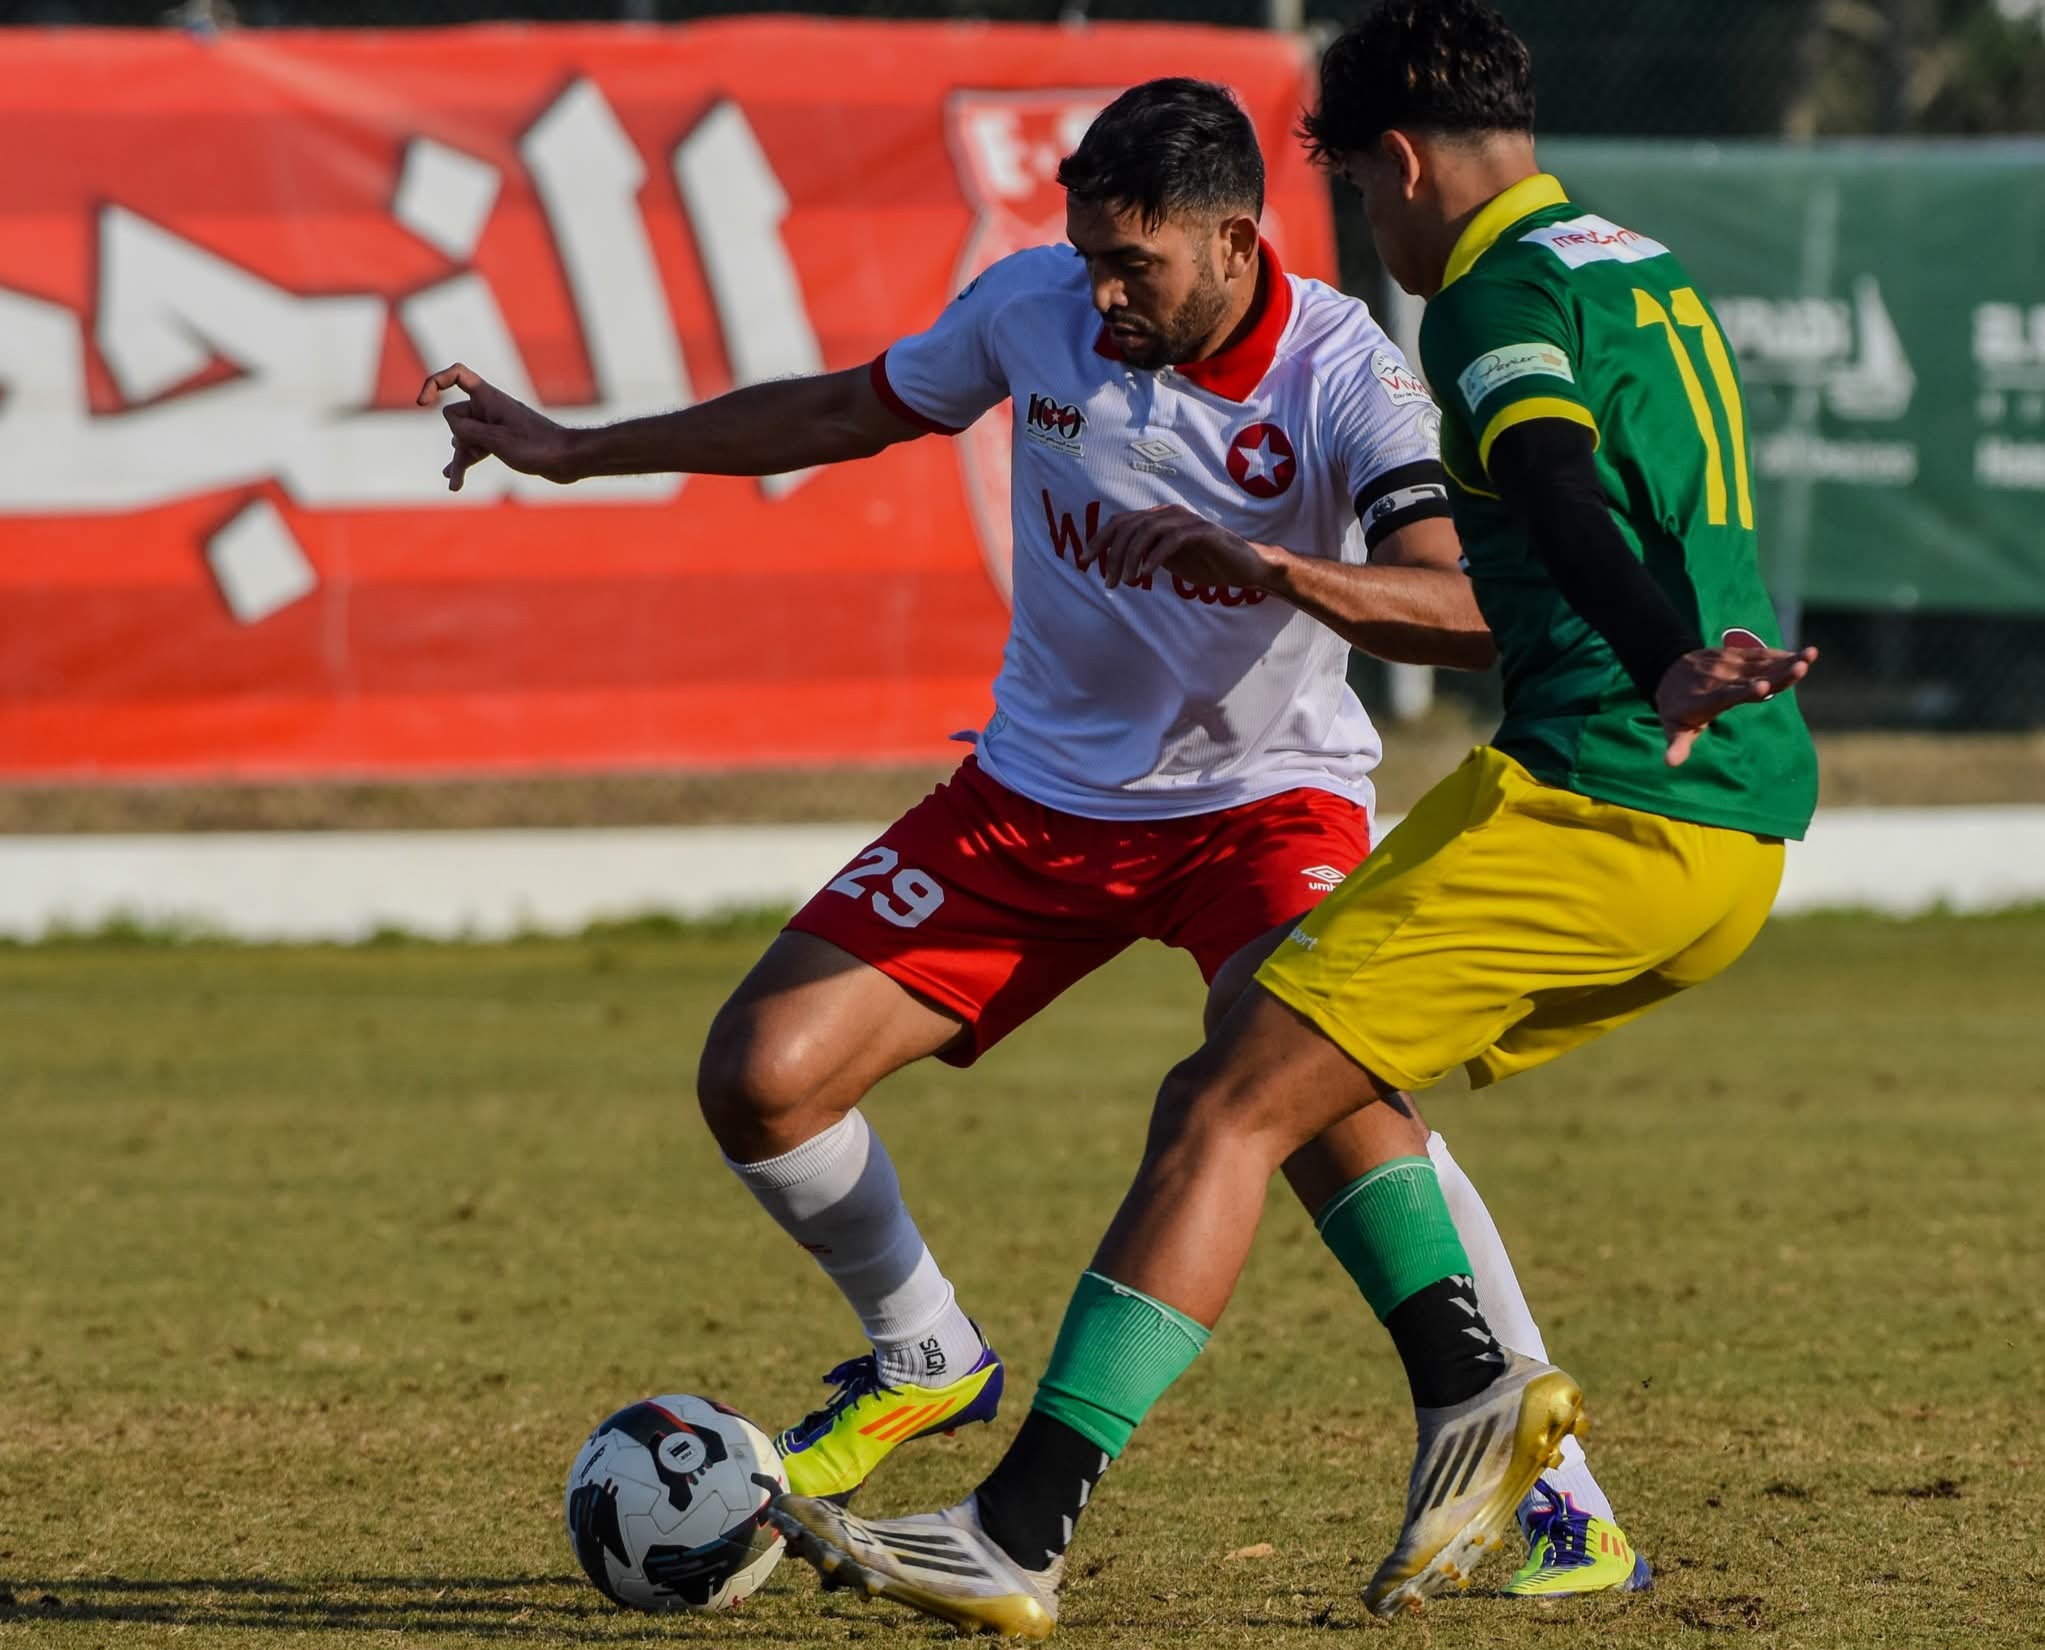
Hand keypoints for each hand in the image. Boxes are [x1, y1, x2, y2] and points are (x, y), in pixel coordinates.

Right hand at [416, 364, 577, 490]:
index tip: (422, 404)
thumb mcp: (496, 440)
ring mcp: (495, 425)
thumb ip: (468, 430)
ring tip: (454, 484)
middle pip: (457, 418)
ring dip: (460, 459)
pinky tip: (454, 480)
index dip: (435, 383)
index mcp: (490, 398)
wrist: (567, 460)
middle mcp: (490, 408)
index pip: (457, 375)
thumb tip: (452, 425)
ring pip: (465, 438)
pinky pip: (476, 448)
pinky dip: (468, 461)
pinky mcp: (501, 441)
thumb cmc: (537, 447)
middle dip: (457, 441)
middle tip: (463, 465)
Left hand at [1080, 504, 1277, 592]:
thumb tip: (1115, 564)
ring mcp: (1187, 521)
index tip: (1083, 561)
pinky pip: (1173, 539)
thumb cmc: (1207, 563)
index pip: (1120, 523)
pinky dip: (1155, 555)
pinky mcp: (1204, 531)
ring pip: (1147, 530)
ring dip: (1131, 556)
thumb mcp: (1168, 560)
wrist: (1245, 567)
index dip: (1099, 540)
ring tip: (1127, 580)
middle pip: (1129, 526)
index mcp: (1158, 519)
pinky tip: (1145, 573)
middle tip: (1108, 581)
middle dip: (1112, 554)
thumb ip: (1144, 555)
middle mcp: (1170, 514)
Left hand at [1655, 643, 1817, 766]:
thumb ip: (1676, 745)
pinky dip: (1781, 655)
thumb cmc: (1676, 709)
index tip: (1763, 688)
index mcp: (1707, 699)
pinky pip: (1760, 654)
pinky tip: (1804, 655)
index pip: (1728, 695)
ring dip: (1787, 660)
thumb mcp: (1673, 728)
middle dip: (1777, 673)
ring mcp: (1729, 665)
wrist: (1669, 671)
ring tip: (1811, 656)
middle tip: (1801, 668)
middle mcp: (1721, 679)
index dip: (1746, 691)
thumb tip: (1669, 764)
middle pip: (1752, 676)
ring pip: (1761, 663)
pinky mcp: (1737, 656)